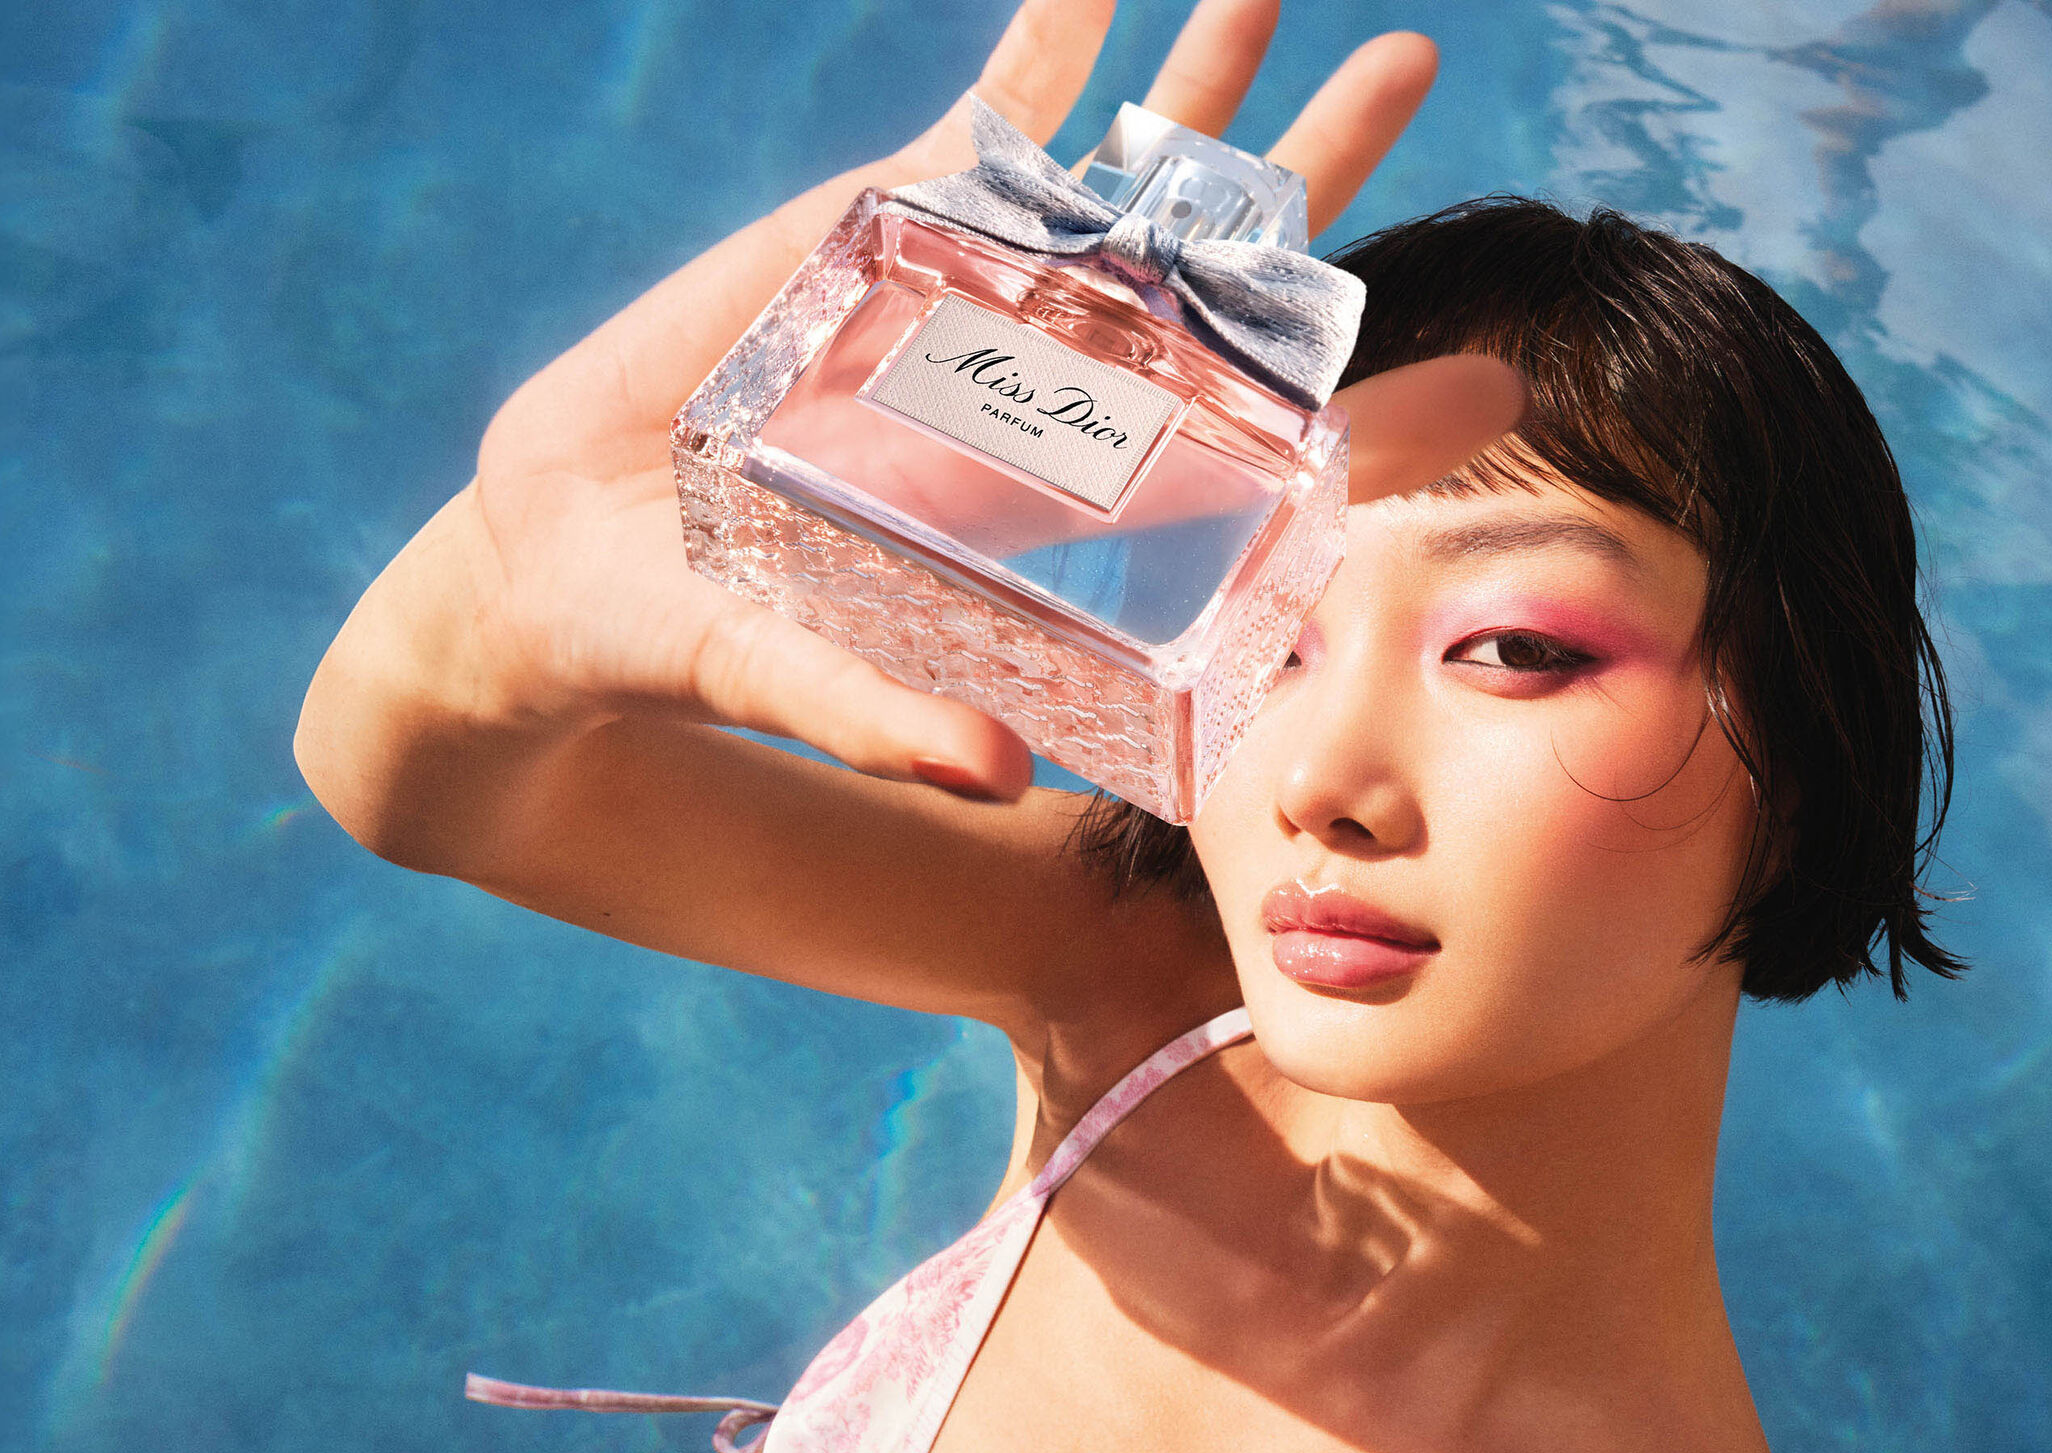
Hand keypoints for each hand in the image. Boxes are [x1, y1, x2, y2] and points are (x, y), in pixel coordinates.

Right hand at [462, 0, 1524, 800]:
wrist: (557, 564)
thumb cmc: (685, 649)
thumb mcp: (787, 675)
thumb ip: (884, 712)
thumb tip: (995, 780)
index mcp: (1076, 510)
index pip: (1258, 461)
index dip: (1375, 417)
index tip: (1494, 371)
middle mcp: (1058, 390)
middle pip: (1221, 272)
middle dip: (1317, 169)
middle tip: (1408, 65)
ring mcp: (979, 296)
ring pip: (1120, 167)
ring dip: (1201, 73)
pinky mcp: (879, 230)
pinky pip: (985, 114)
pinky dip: (1046, 37)